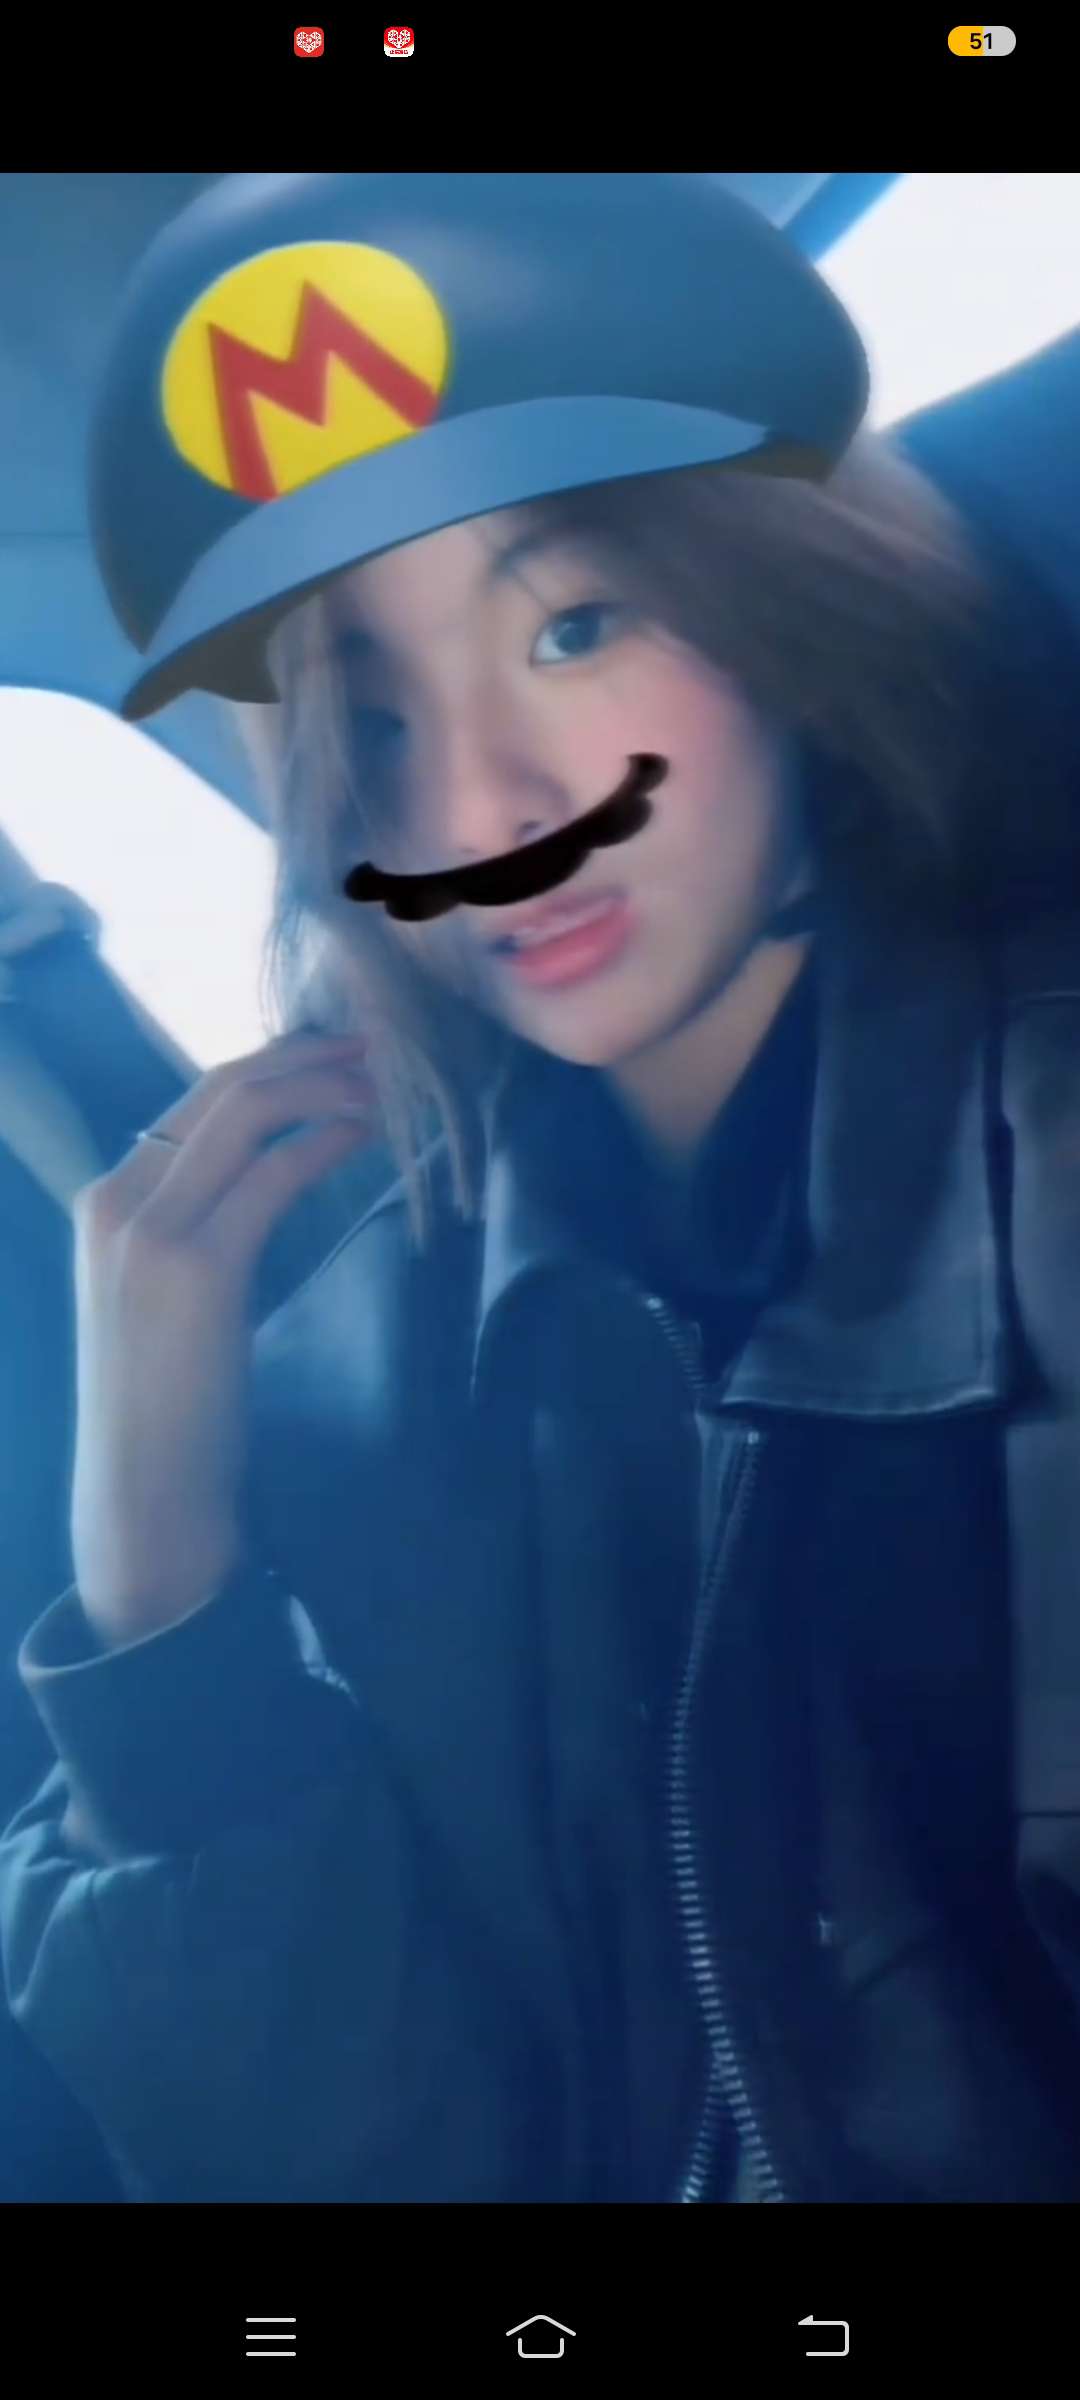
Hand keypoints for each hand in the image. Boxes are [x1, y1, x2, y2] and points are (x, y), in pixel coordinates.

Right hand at [70, 1030, 380, 1646]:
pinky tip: (372, 1137)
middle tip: (379, 1046)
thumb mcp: (164, 1297)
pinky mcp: (197, 1270)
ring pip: (248, 1112)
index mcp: (105, 1202)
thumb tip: (268, 1173)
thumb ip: (196, 1227)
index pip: (196, 1100)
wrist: (145, 1498)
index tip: (339, 1055)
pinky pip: (275, 1172)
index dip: (276, 1065)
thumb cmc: (169, 1409)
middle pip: (222, 1087)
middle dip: (309, 1055)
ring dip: (328, 1085)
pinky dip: (330, 1140)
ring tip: (387, 1085)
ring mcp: (150, 1232)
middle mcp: (117, 1202)